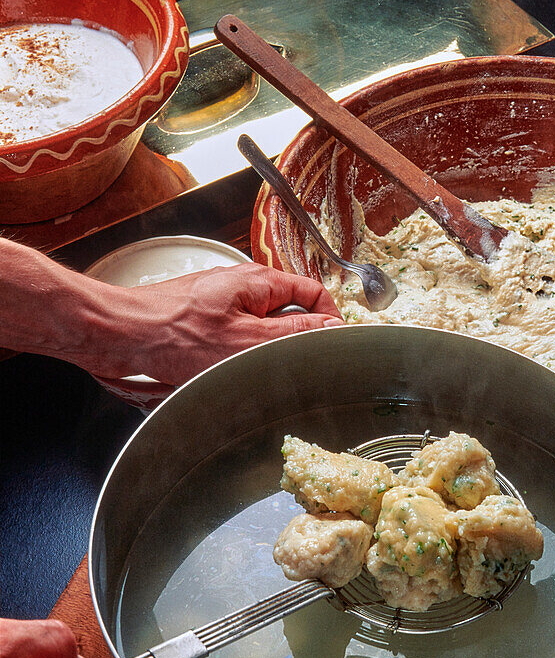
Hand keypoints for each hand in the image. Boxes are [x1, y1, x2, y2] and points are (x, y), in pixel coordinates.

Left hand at [100, 262, 344, 385]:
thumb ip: (295, 334)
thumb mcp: (246, 341)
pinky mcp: (202, 322)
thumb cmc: (171, 335)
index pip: (313, 293)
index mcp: (259, 282)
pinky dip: (232, 360)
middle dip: (287, 345)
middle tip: (281, 368)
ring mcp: (221, 305)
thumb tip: (332, 329)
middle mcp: (242, 288)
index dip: (328, 321)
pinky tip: (218, 374)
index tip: (331, 347)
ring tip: (239, 372)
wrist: (119, 336)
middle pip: (288, 315)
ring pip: (260, 333)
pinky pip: (233, 342)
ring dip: (256, 356)